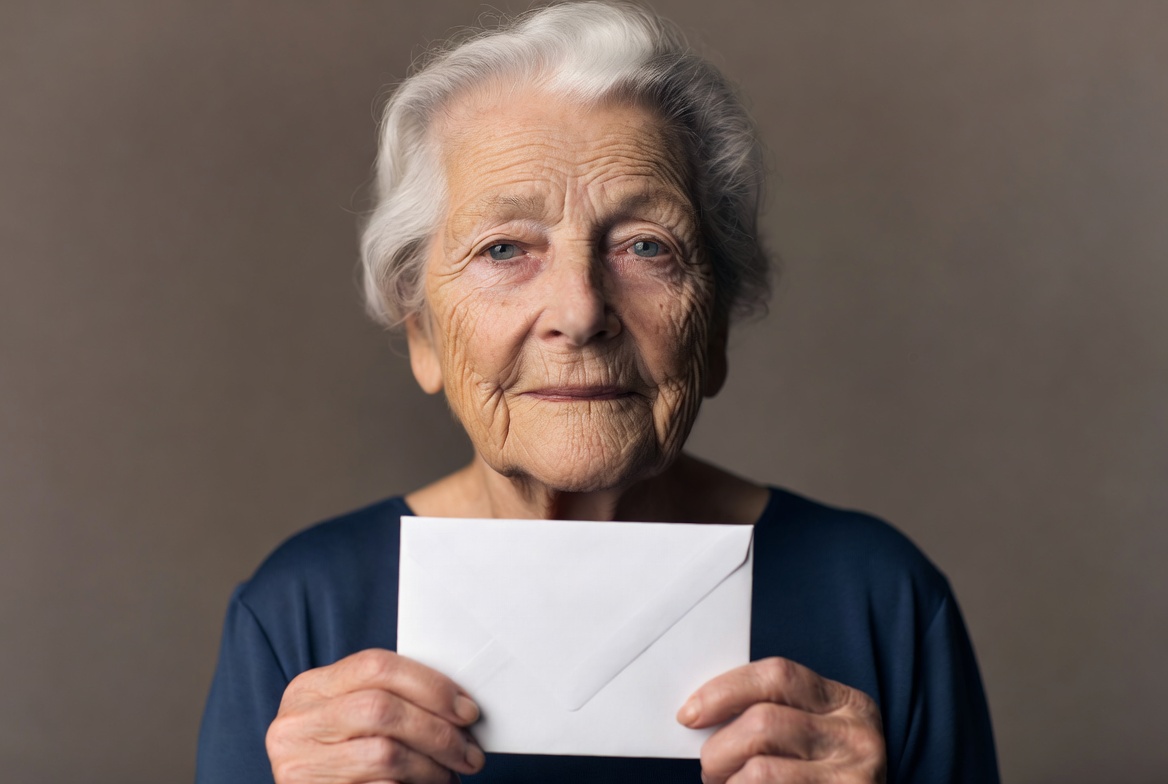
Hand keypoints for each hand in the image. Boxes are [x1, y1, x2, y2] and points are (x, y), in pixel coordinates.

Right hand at [266, 649, 483, 783]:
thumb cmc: (338, 753)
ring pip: (384, 755)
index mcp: (310, 689)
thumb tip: (456, 706)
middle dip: (438, 732)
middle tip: (469, 753)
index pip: (376, 666)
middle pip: (382, 710)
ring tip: (449, 775)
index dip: (430, 685)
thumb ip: (387, 700)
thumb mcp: (347, 716)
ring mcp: (299, 766)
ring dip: (431, 768)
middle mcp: (297, 724)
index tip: (466, 710)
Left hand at [678, 657, 884, 783]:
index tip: (689, 713)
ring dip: (727, 783)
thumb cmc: (823, 777)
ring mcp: (854, 779)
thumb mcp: (814, 737)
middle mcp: (857, 737)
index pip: (777, 675)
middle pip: (762, 724)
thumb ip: (774, 716)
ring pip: (759, 771)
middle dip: (718, 750)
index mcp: (846, 703)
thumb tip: (702, 714)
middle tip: (711, 769)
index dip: (724, 690)